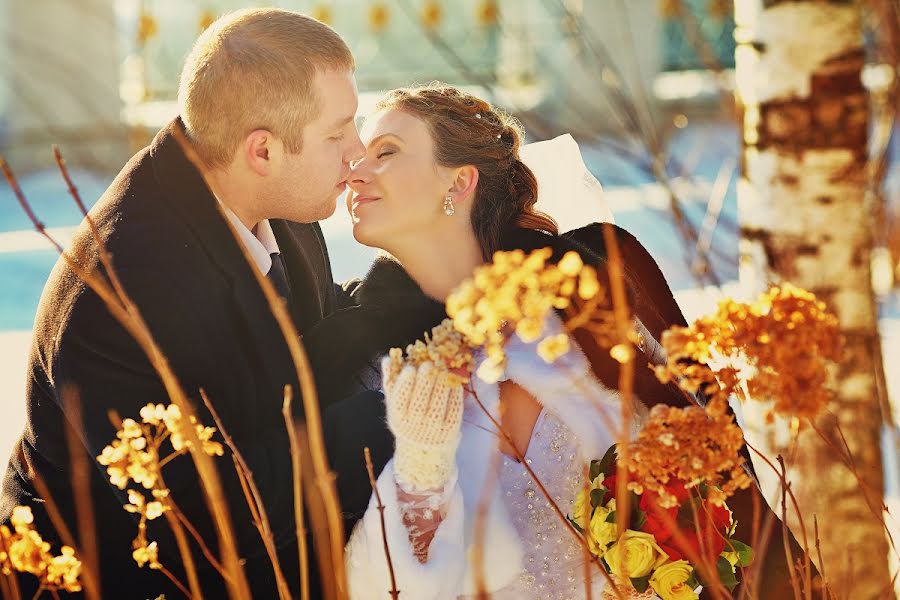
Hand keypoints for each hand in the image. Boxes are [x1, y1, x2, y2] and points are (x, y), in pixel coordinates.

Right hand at [381, 358, 463, 490]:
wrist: (424, 450)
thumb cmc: (408, 418)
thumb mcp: (395, 404)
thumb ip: (390, 381)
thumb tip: (386, 359)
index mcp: (399, 418)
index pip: (401, 400)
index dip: (405, 384)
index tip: (410, 368)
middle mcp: (416, 426)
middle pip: (421, 401)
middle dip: (425, 381)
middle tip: (429, 364)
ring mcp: (434, 429)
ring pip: (439, 403)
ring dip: (441, 383)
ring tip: (443, 368)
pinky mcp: (451, 429)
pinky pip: (454, 408)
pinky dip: (455, 393)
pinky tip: (454, 381)